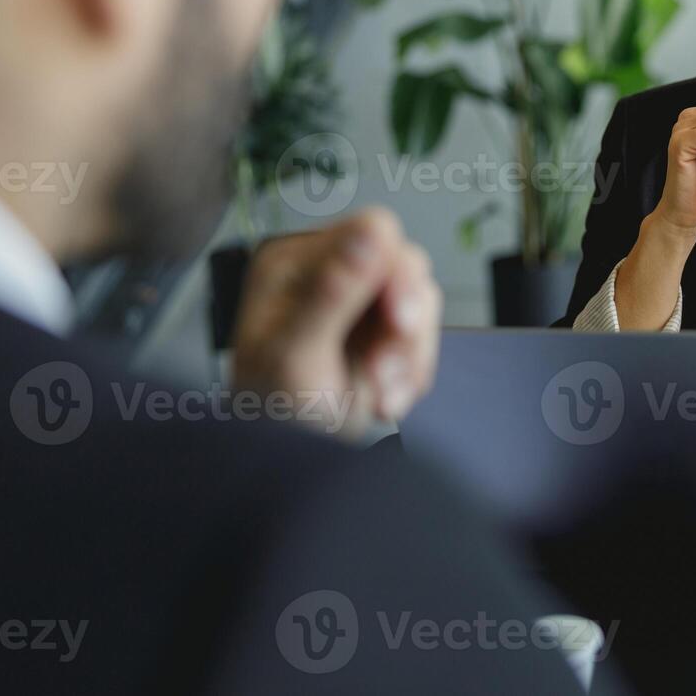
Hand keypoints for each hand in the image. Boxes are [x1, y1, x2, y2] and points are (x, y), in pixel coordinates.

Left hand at [231, 208, 442, 440]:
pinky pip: (425, 336)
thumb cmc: (270, 414)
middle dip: (406, 323)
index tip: (399, 320)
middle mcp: (330, 273)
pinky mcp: (382, 331)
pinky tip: (385, 398)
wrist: (286, 464)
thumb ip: (332, 291)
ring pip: (421, 302)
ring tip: (381, 396)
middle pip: (405, 266)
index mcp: (296, 263)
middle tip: (386, 370)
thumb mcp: (297, 355)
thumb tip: (370, 232)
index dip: (394, 273)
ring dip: (410, 355)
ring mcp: (360, 303)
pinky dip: (414, 371)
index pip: (370, 233)